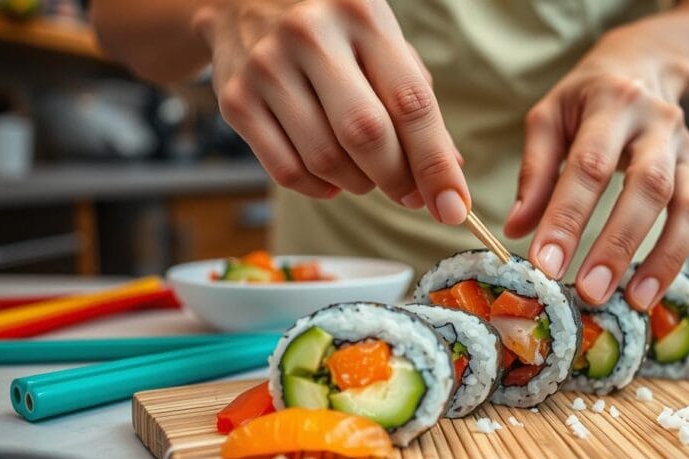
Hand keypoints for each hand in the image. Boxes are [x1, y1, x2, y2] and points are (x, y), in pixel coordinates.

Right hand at [195, 0, 469, 223]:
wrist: (241, 0)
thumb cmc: (332, 30)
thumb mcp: (380, 44)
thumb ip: (414, 101)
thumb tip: (449, 170)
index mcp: (362, 15)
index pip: (411, 103)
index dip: (435, 164)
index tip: (452, 207)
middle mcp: (311, 35)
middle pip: (366, 135)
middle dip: (397, 179)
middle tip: (410, 194)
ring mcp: (267, 66)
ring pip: (325, 160)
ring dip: (358, 184)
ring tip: (366, 173)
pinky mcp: (235, 99)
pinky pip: (286, 171)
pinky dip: (319, 188)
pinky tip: (332, 176)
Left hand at [503, 22, 688, 308]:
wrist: (645, 65)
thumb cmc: (586, 99)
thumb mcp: (549, 118)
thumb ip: (534, 172)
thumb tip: (516, 229)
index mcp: (609, 104)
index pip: (588, 166)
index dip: (567, 218)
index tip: (545, 264)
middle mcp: (655, 123)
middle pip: (646, 187)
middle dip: (617, 245)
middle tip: (590, 292)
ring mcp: (684, 146)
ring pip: (685, 205)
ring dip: (661, 259)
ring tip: (633, 303)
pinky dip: (678, 257)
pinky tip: (652, 290)